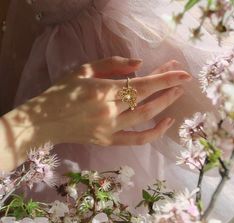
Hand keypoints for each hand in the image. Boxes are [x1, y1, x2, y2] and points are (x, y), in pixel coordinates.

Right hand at [41, 56, 191, 145]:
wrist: (45, 120)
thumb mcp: (83, 69)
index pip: (142, 83)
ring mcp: (110, 129)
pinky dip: (154, 133)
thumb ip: (112, 63)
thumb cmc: (61, 92)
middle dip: (168, 88)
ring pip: (145, 117)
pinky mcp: (108, 141)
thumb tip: (139, 65)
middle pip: (147, 98)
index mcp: (103, 90)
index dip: (165, 78)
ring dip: (165, 105)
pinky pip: (136, 140)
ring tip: (177, 94)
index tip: (182, 72)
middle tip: (182, 80)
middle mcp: (110, 111)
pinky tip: (166, 122)